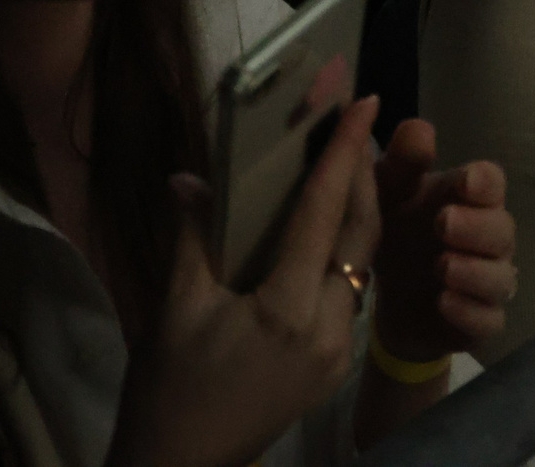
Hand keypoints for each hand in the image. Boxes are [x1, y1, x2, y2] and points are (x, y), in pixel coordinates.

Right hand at [108, 97, 381, 466]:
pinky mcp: (333, 364)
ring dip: (357, 212)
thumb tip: (189, 176)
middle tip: (358, 122)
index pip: (324, 216)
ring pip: (361, 263)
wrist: (183, 464)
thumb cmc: (170, 388)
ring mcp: (336, 351)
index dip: (343, 154)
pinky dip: (343, 249)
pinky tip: (327, 225)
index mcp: (287, 312)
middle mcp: (328, 330)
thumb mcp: (176, 307)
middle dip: (364, 175)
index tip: (362, 104)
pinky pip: (349, 291)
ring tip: (344, 162)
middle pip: (360, 235)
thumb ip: (192, 236)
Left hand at [369, 117, 516, 364]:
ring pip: (501, 278)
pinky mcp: (479, 323)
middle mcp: (487, 240)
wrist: (385, 299)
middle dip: (477, 226)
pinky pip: (488, 320)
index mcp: (468, 200)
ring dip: (475, 270)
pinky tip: (443, 302)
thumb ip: (403, 162)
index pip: (493, 183)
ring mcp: (487, 284)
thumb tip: (420, 127)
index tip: (464, 182)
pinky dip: (469, 311)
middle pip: (503, 229)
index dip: (484, 183)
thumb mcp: (388, 193)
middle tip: (443, 223)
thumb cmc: (395, 229)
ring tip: (443, 267)